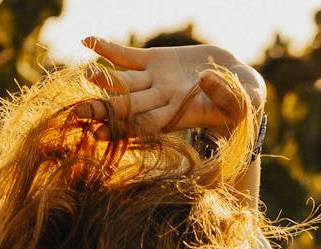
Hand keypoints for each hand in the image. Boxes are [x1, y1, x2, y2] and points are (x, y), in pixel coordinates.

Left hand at [76, 39, 265, 140]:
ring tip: (85, 74)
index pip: (145, 125)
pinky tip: (87, 41)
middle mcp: (161, 101)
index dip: (123, 128)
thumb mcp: (242, 101)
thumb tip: (203, 81)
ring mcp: (156, 81)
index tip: (100, 134)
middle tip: (76, 113)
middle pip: (127, 107)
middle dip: (103, 110)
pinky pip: (127, 56)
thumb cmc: (244, 102)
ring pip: (123, 82)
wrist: (239, 85)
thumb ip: (223, 94)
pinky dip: (108, 48)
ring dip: (103, 79)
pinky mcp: (156, 61)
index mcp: (179, 116)